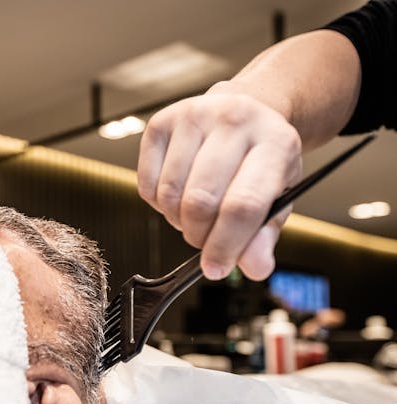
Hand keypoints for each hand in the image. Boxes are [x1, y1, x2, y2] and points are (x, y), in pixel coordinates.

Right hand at [137, 89, 302, 279]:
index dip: (225, 245)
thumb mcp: (278, 197)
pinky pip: (147, 185)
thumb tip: (253, 268)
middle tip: (205, 240)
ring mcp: (194, 116)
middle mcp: (234, 120)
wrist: (245, 113)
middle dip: (198, 236)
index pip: (243, 205)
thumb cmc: (260, 160)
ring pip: (169, 195)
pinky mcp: (161, 122)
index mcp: (275, 143)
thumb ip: (264, 236)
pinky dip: (159, 205)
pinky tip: (178, 196)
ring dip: (178, 221)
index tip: (214, 268)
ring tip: (195, 214)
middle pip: (200, 202)